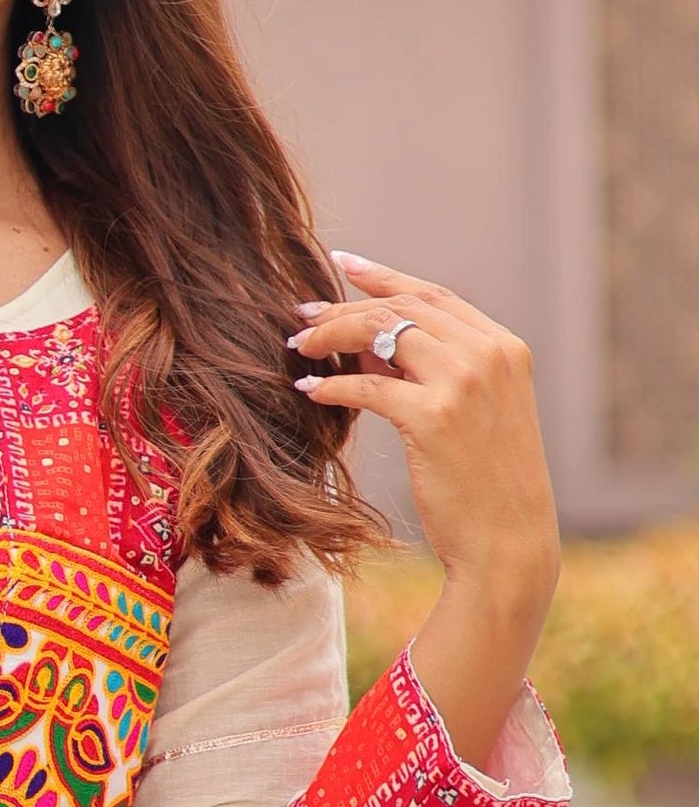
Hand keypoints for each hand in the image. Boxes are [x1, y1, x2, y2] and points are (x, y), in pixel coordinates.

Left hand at [288, 250, 560, 767]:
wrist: (508, 542)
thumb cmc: (484, 484)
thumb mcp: (472, 414)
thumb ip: (434, 372)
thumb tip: (367, 346)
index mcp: (504, 348)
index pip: (434, 295)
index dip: (384, 277)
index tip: (343, 264)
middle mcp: (489, 355)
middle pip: (402, 308)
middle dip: (345, 307)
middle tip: (302, 315)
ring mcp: (465, 383)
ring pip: (383, 335)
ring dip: (332, 336)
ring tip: (298, 347)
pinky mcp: (434, 418)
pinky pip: (367, 388)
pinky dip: (332, 387)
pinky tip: (308, 392)